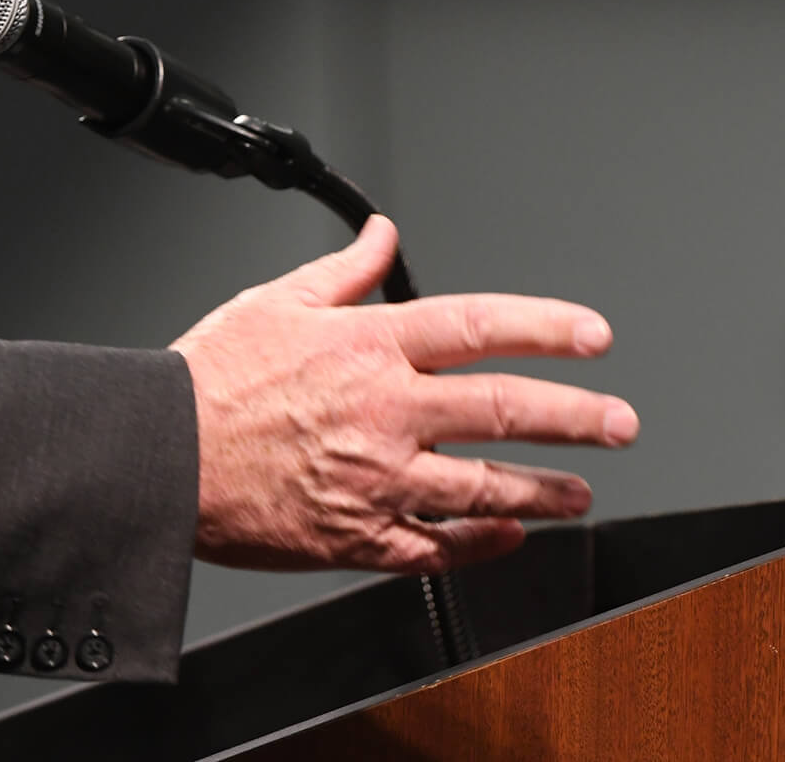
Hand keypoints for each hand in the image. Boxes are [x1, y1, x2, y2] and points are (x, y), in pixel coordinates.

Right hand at [171, 215, 637, 573]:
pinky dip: (483, 543)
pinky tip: (510, 536)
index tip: (593, 334)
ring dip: (545, 490)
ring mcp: (378, 479)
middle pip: (503, 408)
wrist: (162, 458)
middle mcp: (384, 410)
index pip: (477, 325)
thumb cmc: (210, 379)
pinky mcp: (360, 537)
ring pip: (486, 487)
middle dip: (576, 416)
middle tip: (621, 421)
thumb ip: (343, 270)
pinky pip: (439, 547)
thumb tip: (382, 236)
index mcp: (367, 345)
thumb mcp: (275, 300)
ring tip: (581, 491)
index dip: (545, 326)